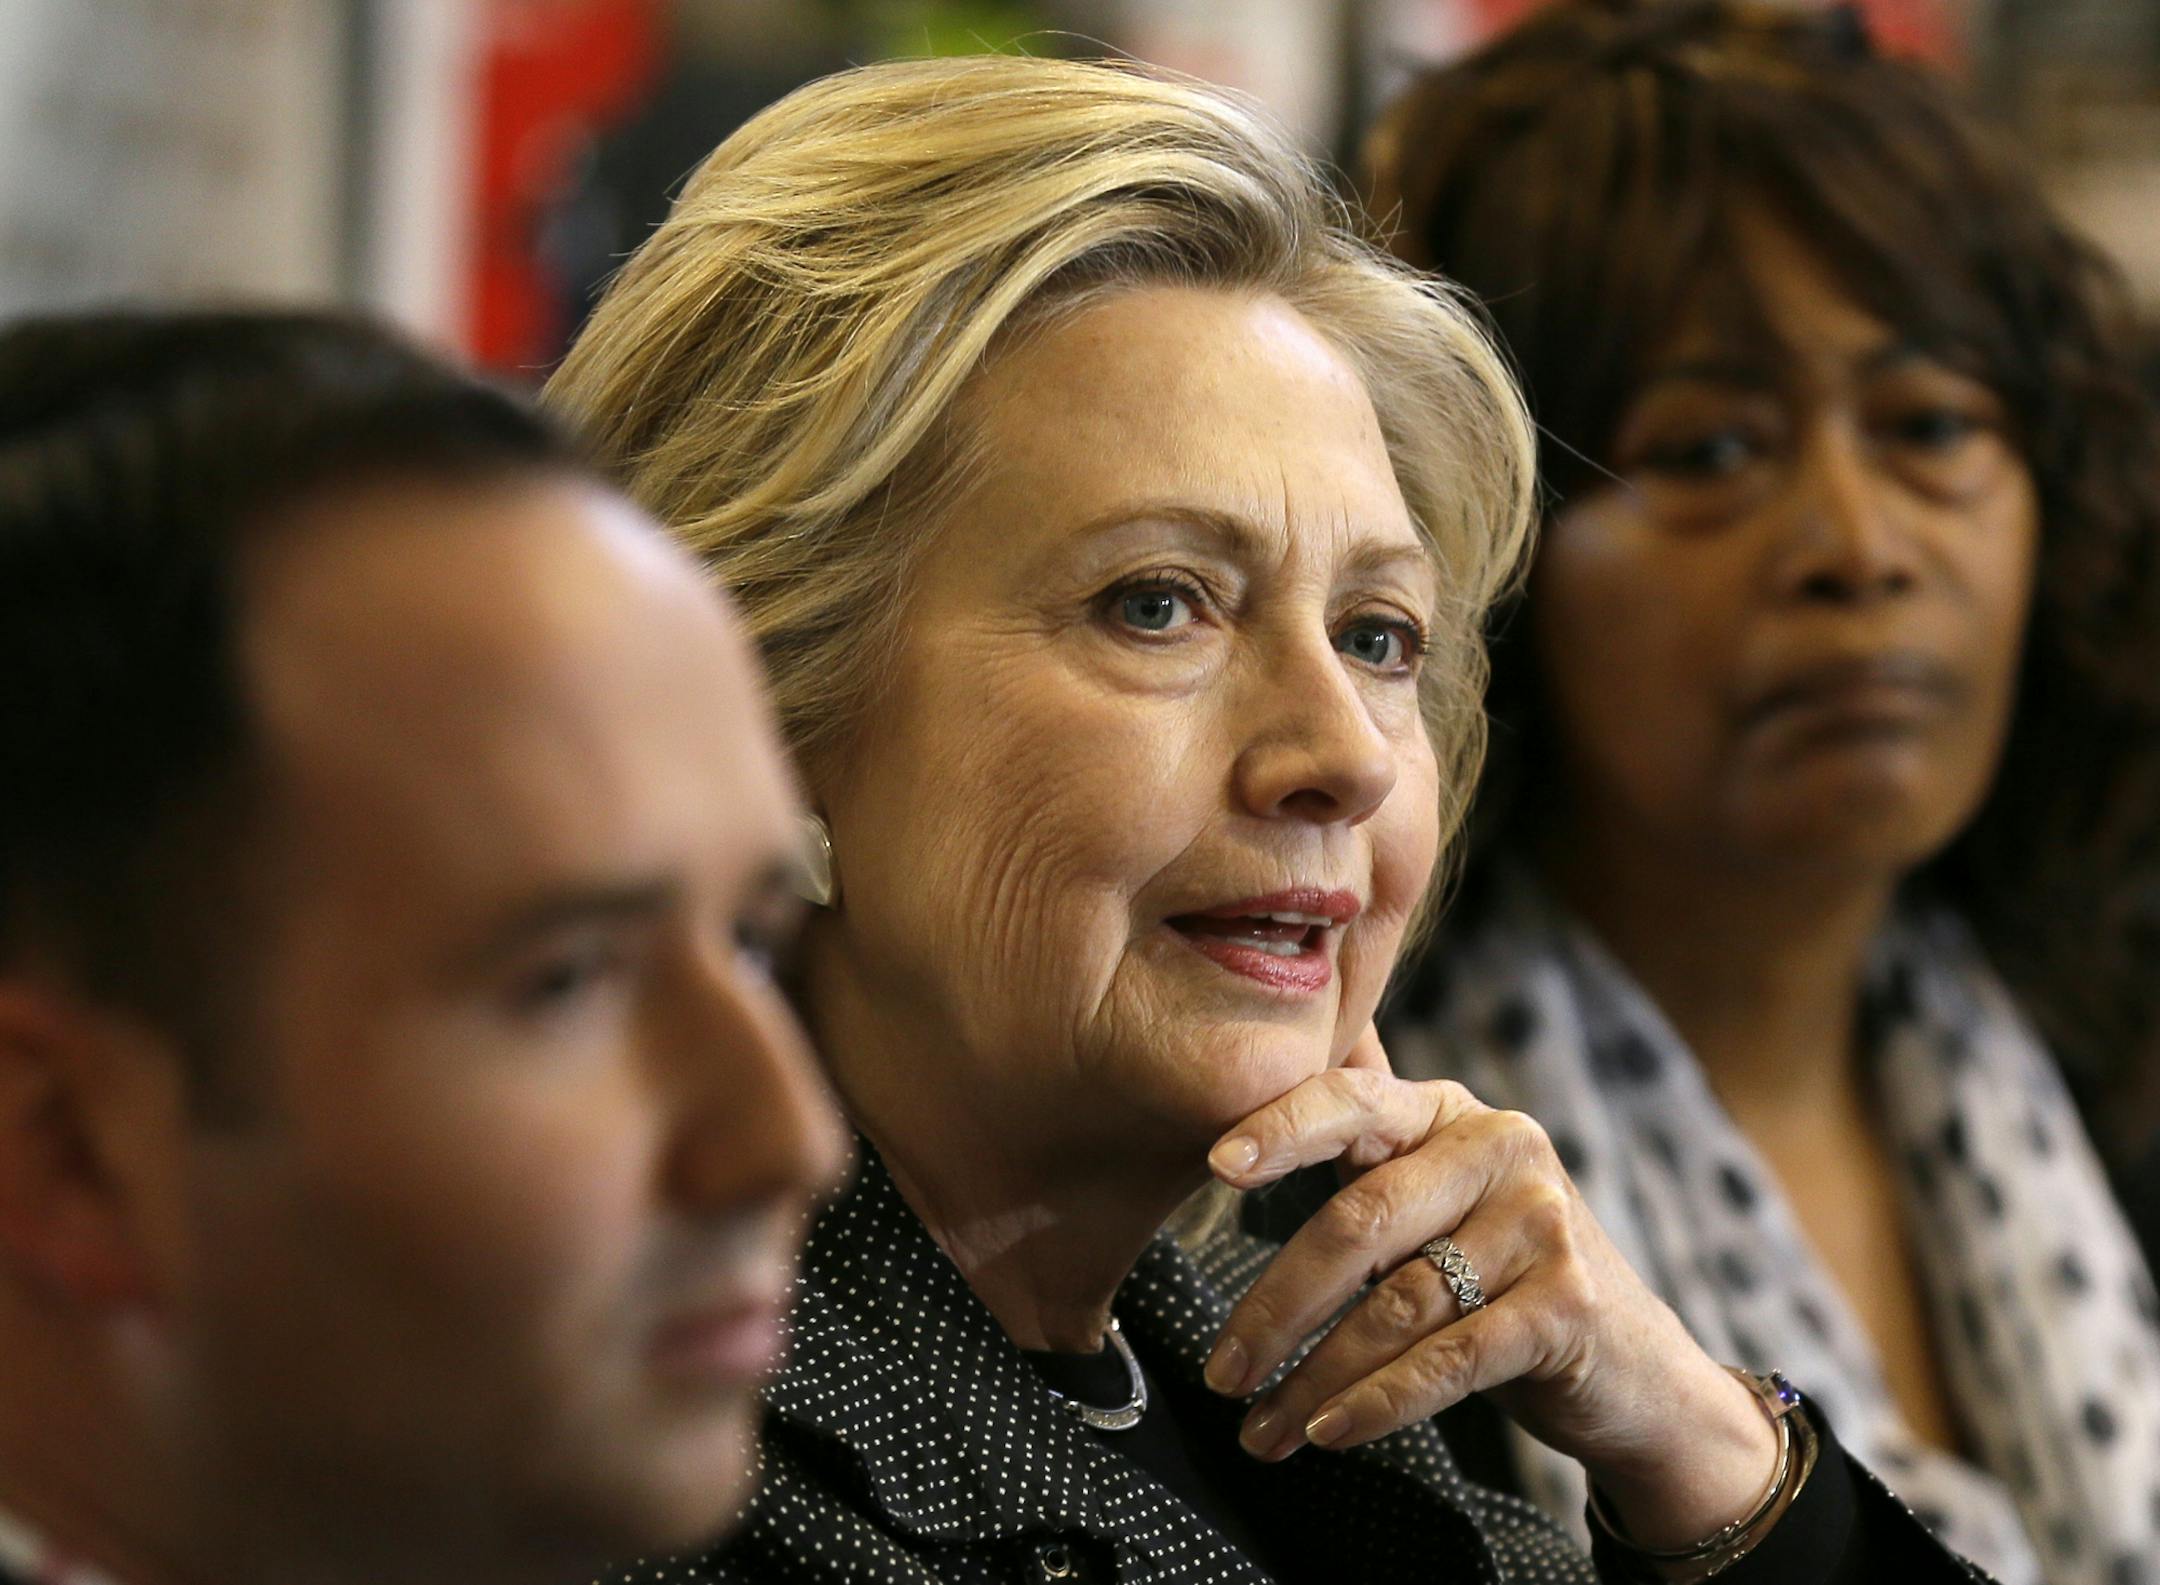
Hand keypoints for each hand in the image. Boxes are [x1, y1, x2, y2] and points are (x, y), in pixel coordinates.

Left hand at [1201, 1058, 1777, 1550]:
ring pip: (1393, 1305)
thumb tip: (1234, 1138)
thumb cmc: (1502, 1278)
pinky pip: (1446, 1361)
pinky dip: (1376, 1403)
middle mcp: (1502, 1147)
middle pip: (1360, 1222)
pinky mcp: (1565, 1305)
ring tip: (1261, 1429)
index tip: (1217, 1166)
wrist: (1640, 1372)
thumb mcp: (1438, 1202)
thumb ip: (1364, 1162)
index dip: (1281, 1128)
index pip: (1353, 1100)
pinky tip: (1327, 1432)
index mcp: (1450, 1112)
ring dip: (1314, 1378)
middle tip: (1221, 1373)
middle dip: (1276, 1306)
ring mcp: (1541, 1224)